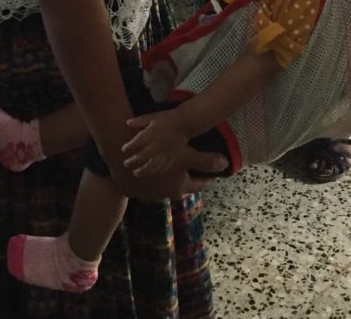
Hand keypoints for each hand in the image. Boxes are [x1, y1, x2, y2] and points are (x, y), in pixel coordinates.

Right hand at [109, 142, 226, 200]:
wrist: (125, 161)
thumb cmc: (159, 157)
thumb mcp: (185, 156)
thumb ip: (206, 161)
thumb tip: (225, 163)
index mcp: (180, 188)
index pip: (200, 185)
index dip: (208, 178)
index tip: (214, 175)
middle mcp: (167, 195)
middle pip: (184, 186)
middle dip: (190, 177)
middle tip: (195, 166)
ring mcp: (152, 194)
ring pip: (167, 184)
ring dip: (171, 176)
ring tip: (175, 163)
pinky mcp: (140, 191)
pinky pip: (153, 182)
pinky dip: (157, 175)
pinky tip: (158, 163)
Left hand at [122, 108, 189, 176]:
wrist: (184, 123)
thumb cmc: (167, 118)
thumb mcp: (152, 116)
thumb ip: (139, 121)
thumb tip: (127, 123)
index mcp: (151, 133)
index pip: (137, 142)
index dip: (129, 147)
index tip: (123, 149)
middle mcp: (157, 144)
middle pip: (143, 157)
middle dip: (133, 161)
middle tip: (126, 164)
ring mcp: (165, 152)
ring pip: (152, 165)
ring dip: (143, 171)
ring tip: (136, 173)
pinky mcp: (172, 157)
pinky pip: (163, 167)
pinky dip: (156, 171)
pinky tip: (151, 172)